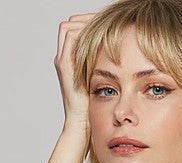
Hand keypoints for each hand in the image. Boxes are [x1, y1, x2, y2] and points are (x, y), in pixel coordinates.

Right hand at [54, 13, 96, 132]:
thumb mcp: (99, 82)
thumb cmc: (93, 108)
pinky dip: (85, 32)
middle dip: (88, 19)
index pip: (76, 29)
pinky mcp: (65, 65)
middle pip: (71, 24)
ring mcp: (62, 61)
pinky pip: (71, 37)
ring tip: (105, 26)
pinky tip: (101, 36)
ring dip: (87, 23)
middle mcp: (64, 58)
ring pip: (70, 27)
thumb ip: (102, 66)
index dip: (89, 23)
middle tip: (107, 21)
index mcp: (71, 61)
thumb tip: (118, 53)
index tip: (108, 25)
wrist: (81, 123)